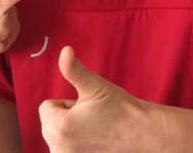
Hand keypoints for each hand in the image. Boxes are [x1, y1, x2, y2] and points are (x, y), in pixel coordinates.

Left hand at [39, 47, 161, 152]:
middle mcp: (59, 151)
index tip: (86, 108)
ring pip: (57, 139)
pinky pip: (66, 151)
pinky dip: (76, 147)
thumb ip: (73, 69)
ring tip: (94, 133)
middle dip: (66, 119)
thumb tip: (65, 49)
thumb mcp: (95, 86)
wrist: (145, 137)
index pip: (46, 107)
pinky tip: (95, 145)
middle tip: (91, 120)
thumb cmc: (120, 111)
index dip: (67, 103)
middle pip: (49, 124)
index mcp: (59, 129)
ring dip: (70, 134)